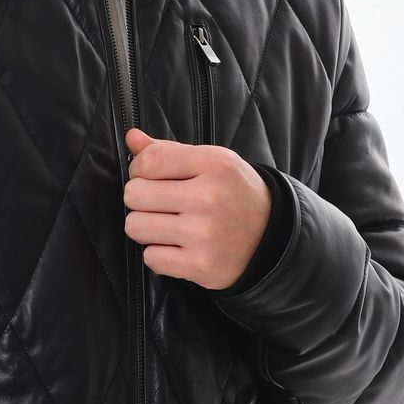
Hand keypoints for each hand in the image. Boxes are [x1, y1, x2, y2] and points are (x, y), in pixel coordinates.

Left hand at [122, 127, 272, 290]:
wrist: (271, 236)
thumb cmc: (233, 193)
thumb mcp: (211, 162)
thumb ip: (168, 150)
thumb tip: (132, 137)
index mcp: (214, 164)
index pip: (148, 162)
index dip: (139, 170)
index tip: (150, 177)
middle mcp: (209, 198)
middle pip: (134, 195)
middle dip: (141, 199)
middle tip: (160, 203)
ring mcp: (205, 235)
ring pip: (135, 227)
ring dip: (145, 227)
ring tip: (167, 224)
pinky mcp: (201, 265)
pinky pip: (150, 258)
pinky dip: (159, 254)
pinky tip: (178, 246)